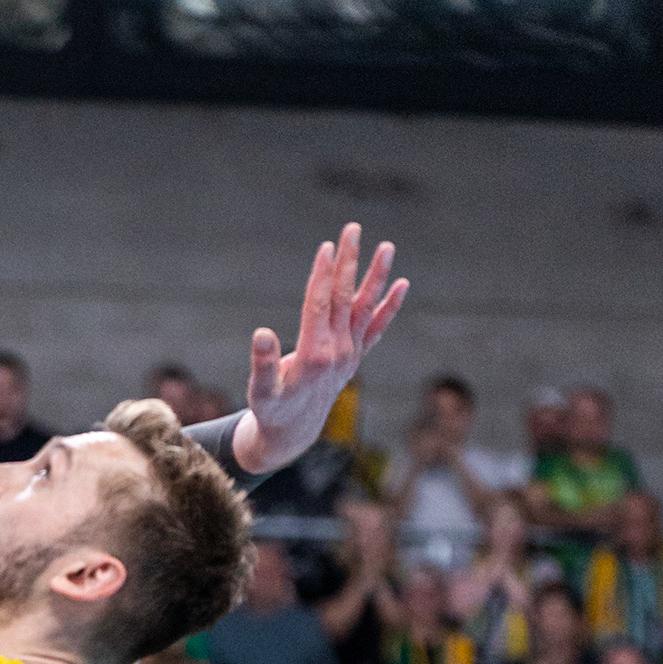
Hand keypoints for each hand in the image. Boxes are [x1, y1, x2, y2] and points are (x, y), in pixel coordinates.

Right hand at [232, 223, 407, 476]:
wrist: (294, 434)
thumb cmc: (271, 411)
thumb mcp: (260, 392)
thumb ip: (263, 364)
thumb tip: (262, 334)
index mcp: (314, 357)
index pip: (320, 306)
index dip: (322, 276)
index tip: (327, 246)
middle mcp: (338, 352)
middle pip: (344, 299)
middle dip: (348, 262)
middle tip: (353, 229)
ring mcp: (350, 355)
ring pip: (364, 308)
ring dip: (376, 277)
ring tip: (387, 247)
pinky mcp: (355, 357)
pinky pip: (376, 328)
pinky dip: (389, 308)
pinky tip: (402, 285)